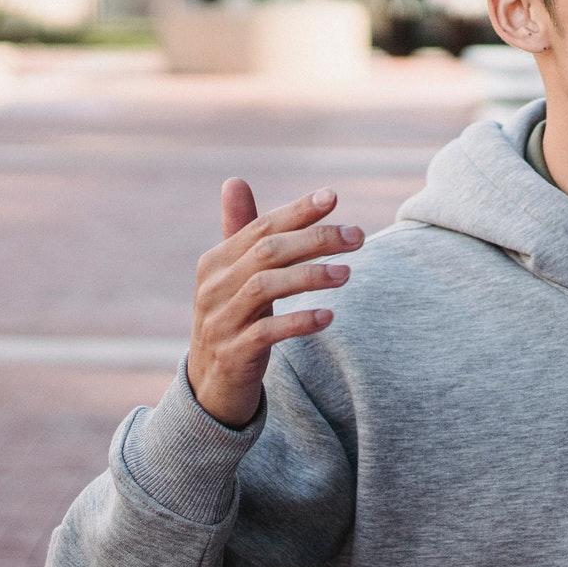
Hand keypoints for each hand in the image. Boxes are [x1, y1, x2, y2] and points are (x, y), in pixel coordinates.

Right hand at [186, 179, 360, 427]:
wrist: (210, 385)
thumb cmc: (233, 319)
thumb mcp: (234, 277)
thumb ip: (242, 233)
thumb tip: (235, 181)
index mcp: (215, 262)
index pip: (261, 227)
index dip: (297, 211)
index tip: (334, 197)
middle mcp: (213, 287)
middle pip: (267, 253)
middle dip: (314, 239)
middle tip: (357, 236)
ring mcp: (220, 321)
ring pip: (266, 287)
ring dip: (310, 276)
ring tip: (347, 273)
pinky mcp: (233, 353)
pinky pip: (266, 332)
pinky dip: (298, 321)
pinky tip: (327, 315)